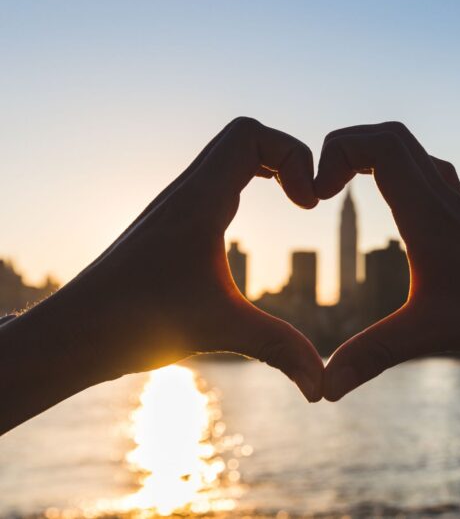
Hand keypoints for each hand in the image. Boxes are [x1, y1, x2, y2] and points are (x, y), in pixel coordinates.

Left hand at [0, 118, 323, 431]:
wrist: (73, 334)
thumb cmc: (135, 324)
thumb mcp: (221, 330)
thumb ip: (281, 350)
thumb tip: (323, 386)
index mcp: (199, 201)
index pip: (250, 135)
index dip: (294, 155)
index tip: (308, 205)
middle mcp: (187, 194)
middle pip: (244, 137)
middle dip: (289, 157)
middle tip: (309, 199)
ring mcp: (177, 207)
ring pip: (228, 158)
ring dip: (268, 168)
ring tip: (296, 204)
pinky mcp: (172, 226)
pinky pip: (216, 182)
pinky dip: (248, 186)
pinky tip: (255, 226)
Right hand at [315, 122, 459, 400]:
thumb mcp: (434, 334)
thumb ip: (375, 356)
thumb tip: (324, 390)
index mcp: (430, 215)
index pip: (381, 144)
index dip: (336, 152)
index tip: (316, 196)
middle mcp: (446, 201)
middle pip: (394, 137)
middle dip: (346, 148)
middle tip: (321, 189)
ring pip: (416, 155)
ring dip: (375, 159)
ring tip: (345, 191)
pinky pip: (432, 178)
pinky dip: (402, 178)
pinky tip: (398, 216)